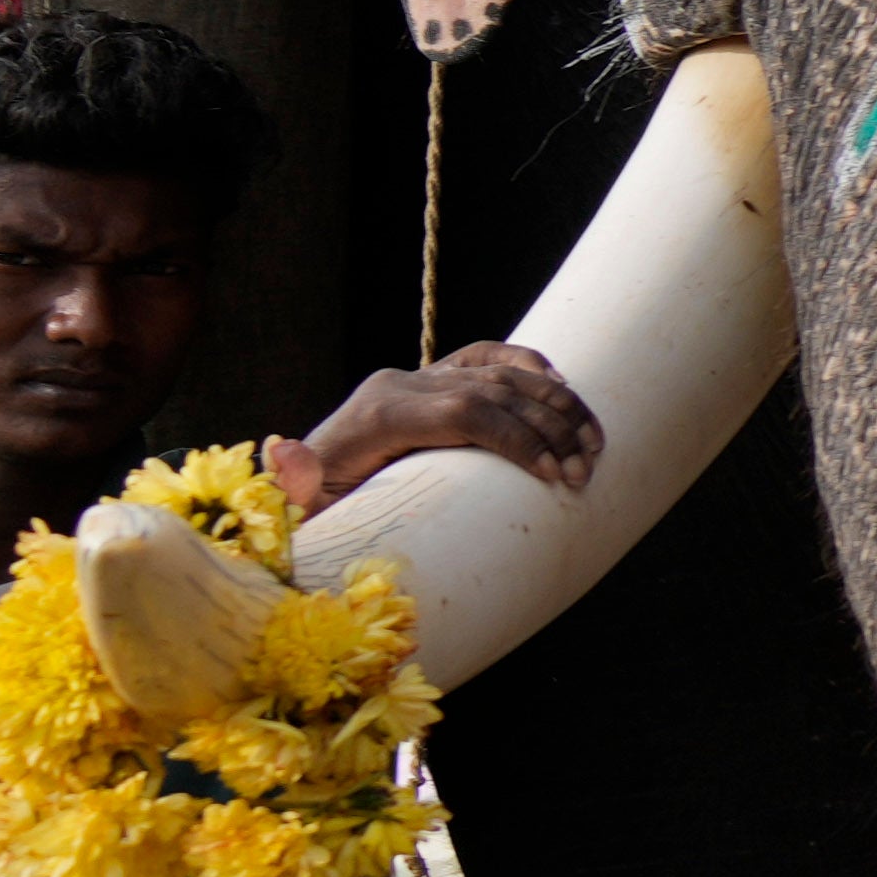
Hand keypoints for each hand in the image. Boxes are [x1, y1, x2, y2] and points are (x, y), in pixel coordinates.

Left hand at [273, 342, 600, 513]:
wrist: (305, 497)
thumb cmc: (313, 518)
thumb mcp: (299, 510)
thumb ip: (295, 482)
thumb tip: (283, 449)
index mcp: (375, 415)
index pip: (465, 411)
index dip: (517, 439)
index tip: (553, 476)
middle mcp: (399, 386)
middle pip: (495, 391)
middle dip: (549, 430)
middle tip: (583, 473)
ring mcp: (418, 378)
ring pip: (503, 374)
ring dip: (556, 406)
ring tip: (592, 446)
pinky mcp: (432, 380)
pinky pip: (491, 358)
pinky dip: (532, 368)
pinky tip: (563, 389)